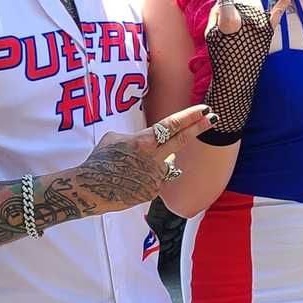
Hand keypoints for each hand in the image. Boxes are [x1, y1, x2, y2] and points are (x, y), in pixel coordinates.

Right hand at [73, 105, 211, 210]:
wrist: (89, 189)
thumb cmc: (99, 160)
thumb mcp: (115, 139)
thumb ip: (138, 138)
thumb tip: (152, 140)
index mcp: (143, 142)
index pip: (172, 126)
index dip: (190, 117)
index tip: (204, 110)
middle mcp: (153, 159)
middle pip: (182, 141)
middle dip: (198, 128)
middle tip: (213, 118)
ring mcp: (155, 177)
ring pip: (168, 163)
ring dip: (160, 161)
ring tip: (133, 166)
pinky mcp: (152, 192)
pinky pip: (158, 179)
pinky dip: (149, 177)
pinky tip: (131, 179)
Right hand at [202, 0, 292, 135]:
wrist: (236, 80)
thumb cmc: (219, 56)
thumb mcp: (209, 34)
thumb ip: (217, 12)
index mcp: (229, 19)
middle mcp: (248, 19)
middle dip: (233, 5)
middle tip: (228, 28)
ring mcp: (261, 24)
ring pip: (253, 1)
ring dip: (247, 8)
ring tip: (242, 29)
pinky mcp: (270, 30)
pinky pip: (279, 10)